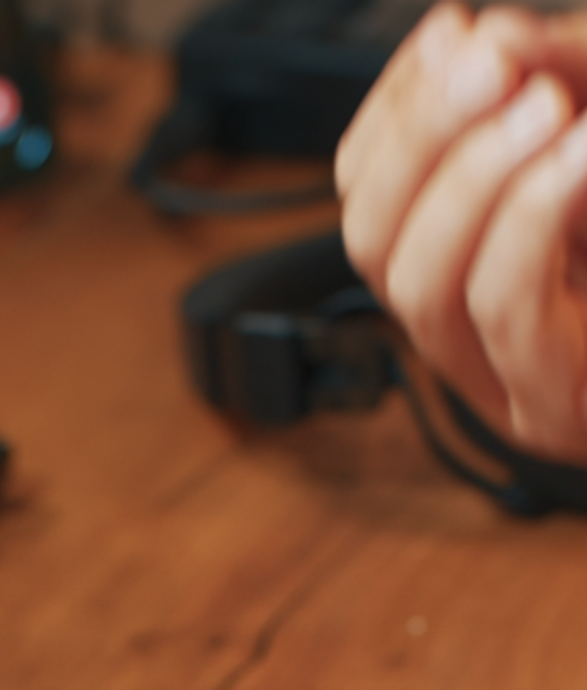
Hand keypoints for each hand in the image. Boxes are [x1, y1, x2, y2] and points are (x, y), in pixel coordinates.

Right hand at [337, 3, 586, 459]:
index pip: (369, 197)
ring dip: (469, 180)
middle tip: (489, 61)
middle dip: (420, 139)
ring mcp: (508, 378)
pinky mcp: (559, 405)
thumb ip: (559, 72)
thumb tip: (481, 40)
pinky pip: (503, 311)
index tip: (451, 33)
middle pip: (372, 240)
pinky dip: (527, 221)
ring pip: (418, 285)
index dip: (393, 112)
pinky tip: (575, 155)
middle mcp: (472, 331)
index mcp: (476, 266)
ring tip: (539, 106)